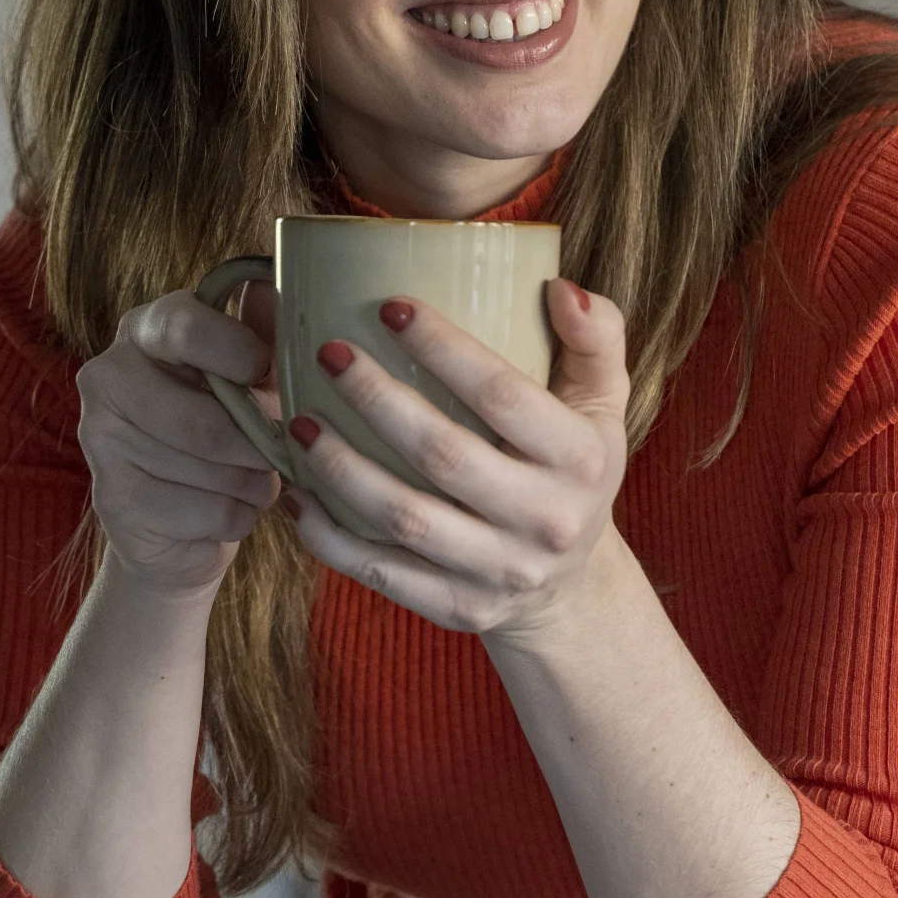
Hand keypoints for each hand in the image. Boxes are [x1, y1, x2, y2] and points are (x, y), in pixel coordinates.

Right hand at [75, 282, 286, 594]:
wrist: (180, 522)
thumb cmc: (226, 430)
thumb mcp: (252, 377)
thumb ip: (264, 331)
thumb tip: (274, 284)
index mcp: (145, 329)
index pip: (185, 326)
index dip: (238, 353)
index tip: (265, 373)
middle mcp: (108, 376)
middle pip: (204, 421)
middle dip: (258, 446)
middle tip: (279, 451)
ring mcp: (102, 439)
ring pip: (213, 470)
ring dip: (254, 484)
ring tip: (252, 480)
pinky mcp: (113, 499)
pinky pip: (206, 512)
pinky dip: (236, 517)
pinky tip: (227, 511)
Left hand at [281, 279, 632, 637]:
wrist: (571, 587)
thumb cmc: (571, 467)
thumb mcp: (602, 402)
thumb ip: (594, 336)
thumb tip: (556, 288)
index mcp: (581, 459)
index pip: (503, 395)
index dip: (444, 348)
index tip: (390, 306)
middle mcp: (546, 521)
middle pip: (443, 455)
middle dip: (376, 399)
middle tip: (328, 352)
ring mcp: (501, 572)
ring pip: (403, 518)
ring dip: (341, 467)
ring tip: (298, 420)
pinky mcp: (458, 609)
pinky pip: (381, 573)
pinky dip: (329, 538)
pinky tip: (294, 494)